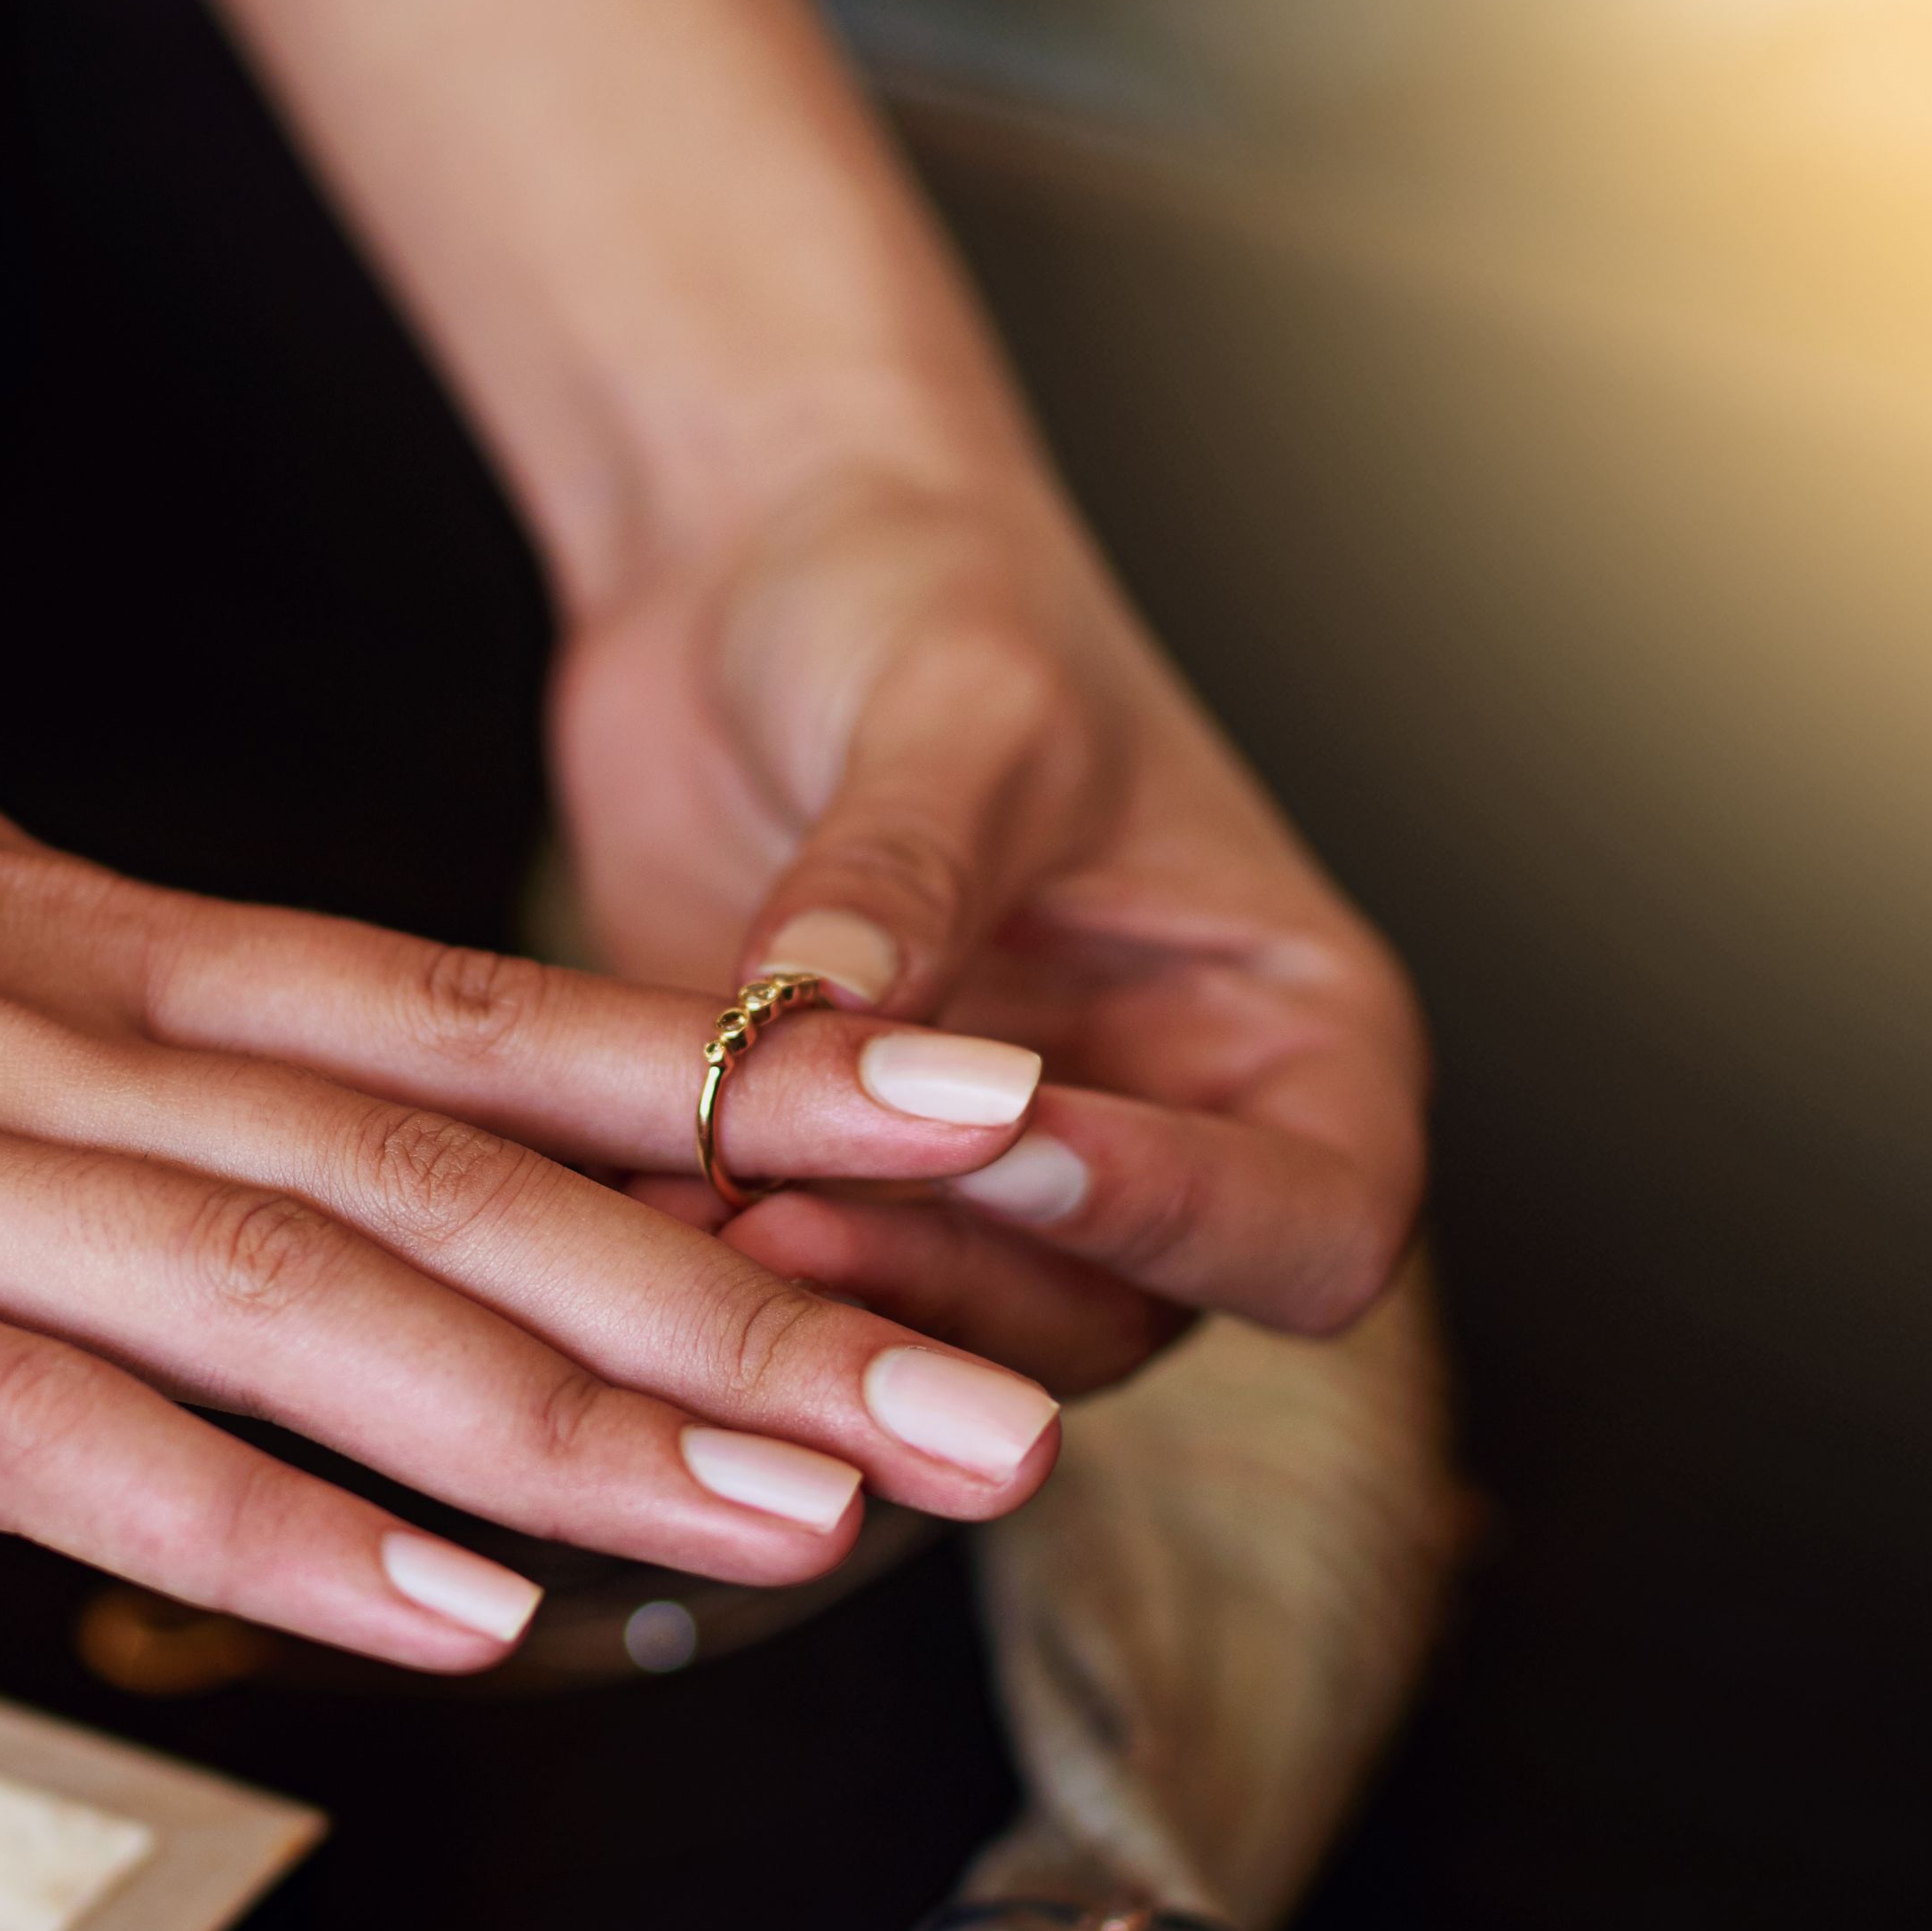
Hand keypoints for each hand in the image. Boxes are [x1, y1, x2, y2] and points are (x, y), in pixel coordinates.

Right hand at [0, 536, 1080, 1670]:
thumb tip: (87, 1101)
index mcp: (21, 932)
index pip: (448, 1016)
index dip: (728, 1091)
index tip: (954, 1138)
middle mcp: (5, 1028)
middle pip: (457, 1171)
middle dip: (759, 1295)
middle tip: (1010, 1388)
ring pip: (312, 1296)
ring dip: (592, 1419)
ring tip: (831, 1512)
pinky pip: (51, 1416)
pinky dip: (276, 1513)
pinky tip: (454, 1603)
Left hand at [549, 467, 1423, 1390]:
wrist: (758, 576)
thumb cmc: (929, 595)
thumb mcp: (952, 703)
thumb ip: (907, 872)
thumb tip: (838, 1012)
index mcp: (1291, 1036)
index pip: (1321, 1224)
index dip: (1184, 1217)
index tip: (1014, 1135)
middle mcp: (1170, 1147)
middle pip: (1119, 1322)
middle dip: (955, 1283)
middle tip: (791, 1212)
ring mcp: (1000, 1197)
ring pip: (951, 1354)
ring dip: (823, 1310)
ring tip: (686, 1216)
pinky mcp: (838, 1201)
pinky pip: (798, 1300)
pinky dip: (715, 1279)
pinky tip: (610, 1212)